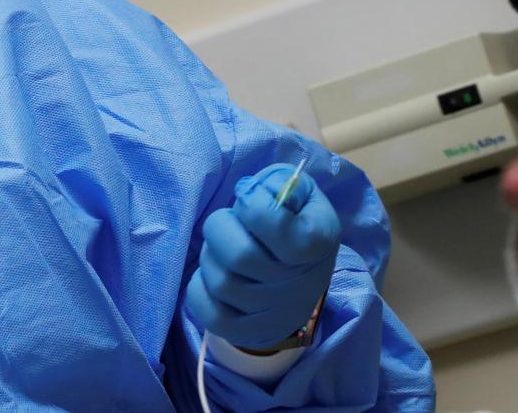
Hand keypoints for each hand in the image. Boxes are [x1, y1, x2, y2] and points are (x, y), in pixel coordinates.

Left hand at [186, 163, 341, 349]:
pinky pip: (209, 313)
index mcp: (316, 243)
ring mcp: (275, 315)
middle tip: (230, 225)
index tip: (251, 200)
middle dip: (221, 229)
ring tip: (224, 250)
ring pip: (220, 282)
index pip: (270, 220)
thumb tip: (252, 192)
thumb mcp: (301, 194)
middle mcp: (300, 285)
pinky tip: (216, 274)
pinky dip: (201, 288)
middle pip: (238, 255)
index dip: (251, 203)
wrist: (302, 280)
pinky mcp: (248, 333)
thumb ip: (281, 183)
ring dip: (212, 257)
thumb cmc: (296, 225)